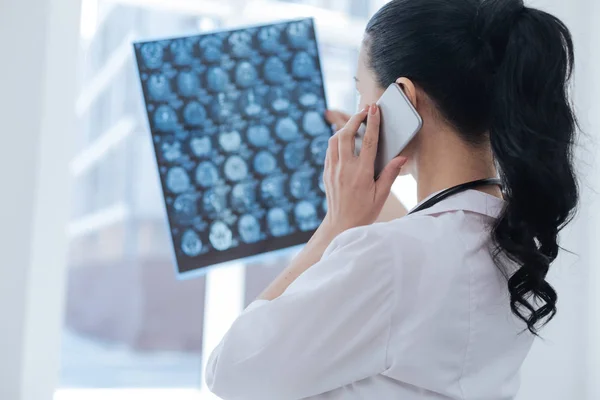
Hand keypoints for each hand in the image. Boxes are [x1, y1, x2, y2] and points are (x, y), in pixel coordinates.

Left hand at [321, 104, 407, 235]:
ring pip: (334, 140)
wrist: (341, 225)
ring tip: (355, 122)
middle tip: (365, 111)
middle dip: (355, 119)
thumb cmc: (364, 212)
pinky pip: (330, 150)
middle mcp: (345, 169)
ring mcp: (333, 170)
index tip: (374, 109)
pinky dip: (337, 140)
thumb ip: (390, 174)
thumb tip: (401, 158)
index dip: (372, 123)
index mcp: (362, 173)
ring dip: (344, 128)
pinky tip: (345, 138)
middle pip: (346, 135)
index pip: (368, 142)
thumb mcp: (381, 195)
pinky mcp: (327, 173)